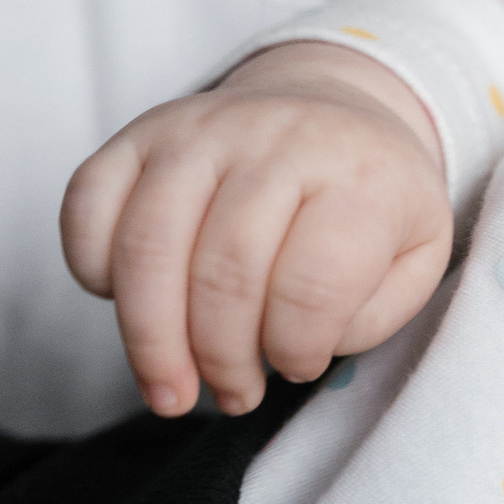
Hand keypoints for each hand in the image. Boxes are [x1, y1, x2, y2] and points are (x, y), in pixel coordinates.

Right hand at [59, 42, 450, 417]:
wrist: (333, 108)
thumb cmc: (370, 200)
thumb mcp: (416, 255)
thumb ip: (373, 311)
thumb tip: (295, 348)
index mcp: (363, 174)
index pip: (313, 284)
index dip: (297, 349)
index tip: (298, 366)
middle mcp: (279, 137)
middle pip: (223, 274)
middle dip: (220, 360)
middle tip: (233, 395)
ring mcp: (202, 128)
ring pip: (146, 248)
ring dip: (150, 342)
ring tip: (172, 390)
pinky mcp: (140, 133)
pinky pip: (87, 209)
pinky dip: (96, 275)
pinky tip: (133, 304)